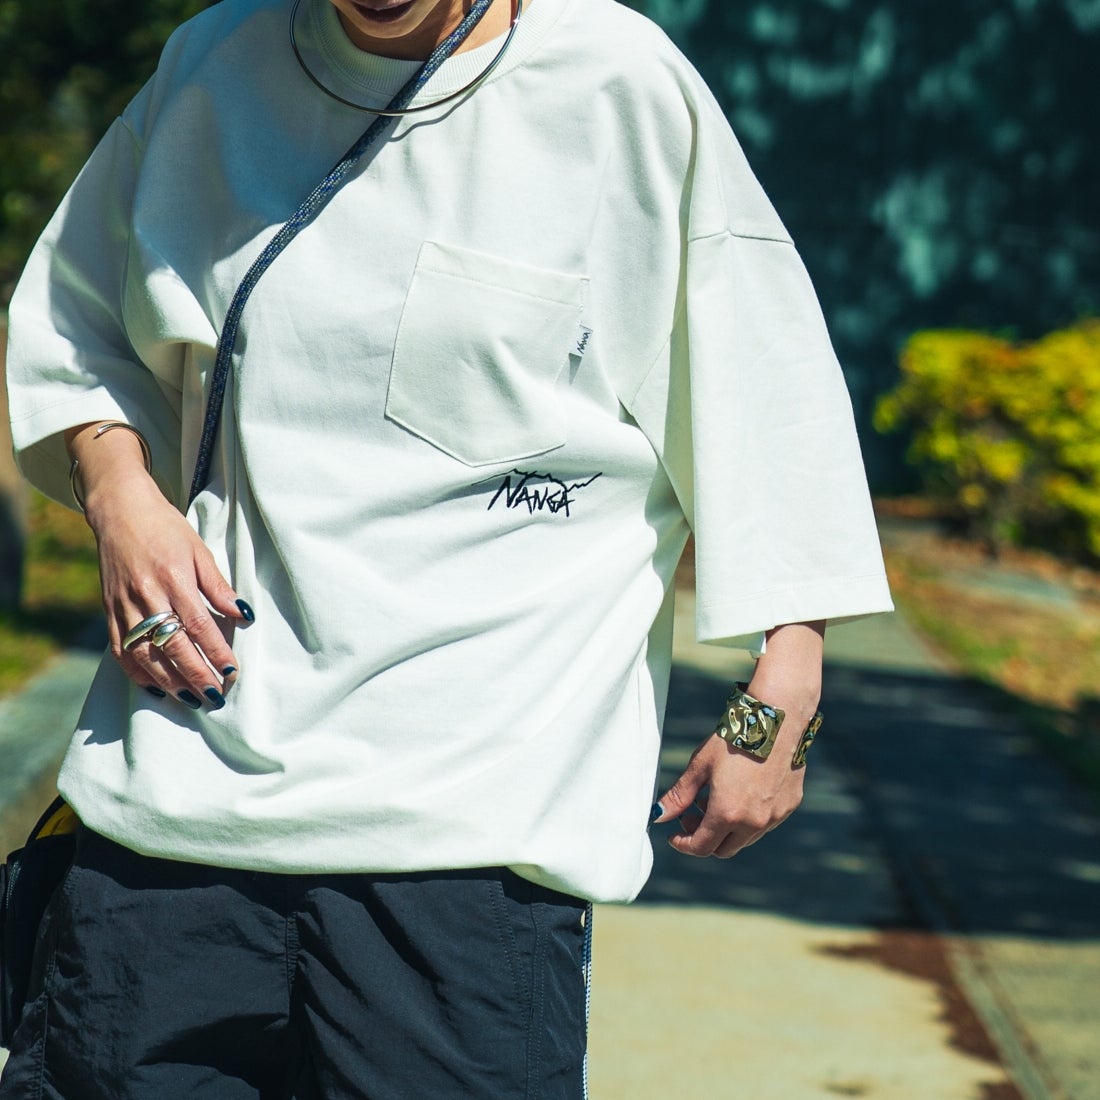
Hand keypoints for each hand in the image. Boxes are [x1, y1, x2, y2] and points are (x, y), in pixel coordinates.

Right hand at [67, 422, 250, 709]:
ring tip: (191, 699)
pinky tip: (157, 689)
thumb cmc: (166, 528)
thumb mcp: (199, 550)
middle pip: (171, 646)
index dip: (215, 651)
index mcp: (172, 578)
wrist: (120, 510)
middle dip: (195, 675)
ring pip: (144, 654)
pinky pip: (121, 650)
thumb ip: (218, 586)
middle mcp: (146, 595)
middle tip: (215, 696)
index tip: (232, 670)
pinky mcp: (109, 610)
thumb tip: (243, 615)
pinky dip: (138, 674)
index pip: (198, 625)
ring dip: (169, 681)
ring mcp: (123, 605)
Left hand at [653, 620, 823, 858]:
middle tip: (692, 815)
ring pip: (745, 839)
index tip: (674, 834)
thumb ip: (679, 796)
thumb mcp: (700, 766)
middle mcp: (753, 822)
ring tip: (715, 800)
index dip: (683, 844)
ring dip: (727, 829)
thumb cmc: (734, 739)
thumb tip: (658, 815)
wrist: (777, 720)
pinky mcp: (789, 806)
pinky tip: (741, 794)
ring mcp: (774, 816)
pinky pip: (764, 824)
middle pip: (723, 849)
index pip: (702, 847)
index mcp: (727, 814)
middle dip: (704, 838)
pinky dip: (748, 819)